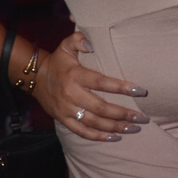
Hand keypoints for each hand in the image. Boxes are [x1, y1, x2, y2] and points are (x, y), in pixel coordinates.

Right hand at [33, 32, 149, 141]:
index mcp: (75, 76)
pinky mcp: (64, 120)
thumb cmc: (58, 62)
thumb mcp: (65, 45)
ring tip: (134, 128)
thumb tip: (91, 44)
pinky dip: (98, 137)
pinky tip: (115, 137)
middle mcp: (72, 94)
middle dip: (123, 114)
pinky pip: (82, 132)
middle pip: (101, 108)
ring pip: (94, 123)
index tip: (140, 91)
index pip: (101, 83)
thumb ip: (78, 40)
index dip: (121, 87)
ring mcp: (67, 110)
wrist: (35, 79)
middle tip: (142, 118)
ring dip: (115, 127)